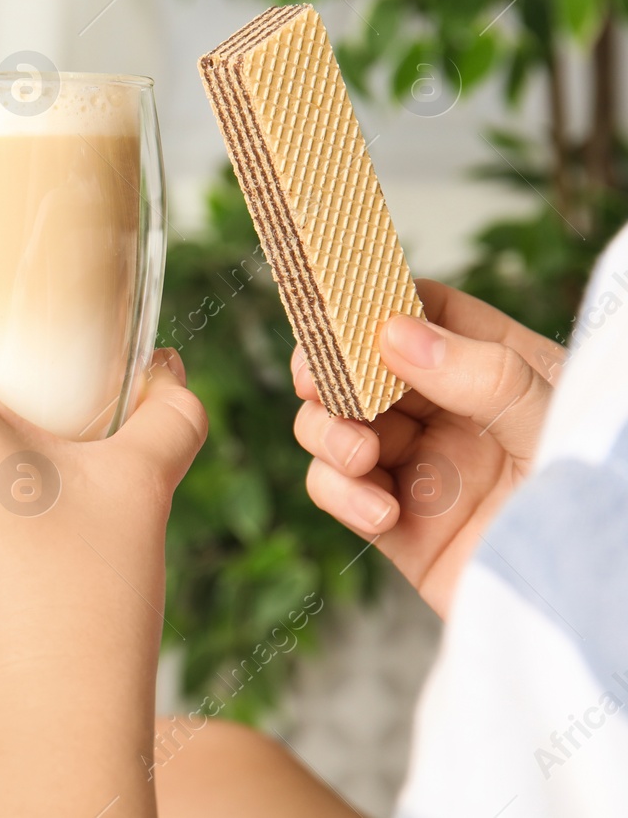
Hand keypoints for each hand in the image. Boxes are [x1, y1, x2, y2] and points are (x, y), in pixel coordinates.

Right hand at [292, 279, 563, 615]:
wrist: (593, 604)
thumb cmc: (592, 500)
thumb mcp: (549, 421)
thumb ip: (480, 373)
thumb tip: (394, 332)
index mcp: (498, 371)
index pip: (428, 314)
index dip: (378, 304)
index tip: (343, 310)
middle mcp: (451, 415)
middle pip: (363, 368)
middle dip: (329, 371)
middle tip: (316, 381)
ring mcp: (420, 469)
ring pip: (336, 427)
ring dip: (328, 434)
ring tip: (359, 457)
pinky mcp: (397, 527)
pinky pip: (340, 493)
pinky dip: (341, 495)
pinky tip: (380, 512)